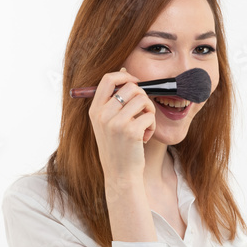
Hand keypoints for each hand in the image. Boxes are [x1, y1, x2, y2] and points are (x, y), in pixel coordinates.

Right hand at [88, 67, 155, 182]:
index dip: (126, 77)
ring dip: (149, 111)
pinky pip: (150, 116)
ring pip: (143, 100)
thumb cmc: (117, 148)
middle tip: (143, 111)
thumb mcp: (107, 123)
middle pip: (130, 87)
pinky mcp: (131, 132)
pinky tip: (144, 137)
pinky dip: (152, 126)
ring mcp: (116, 123)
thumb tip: (124, 71)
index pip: (108, 79)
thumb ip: (112, 100)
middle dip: (143, 97)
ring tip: (144, 125)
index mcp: (95, 110)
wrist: (120, 175)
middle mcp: (103, 114)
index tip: (135, 84)